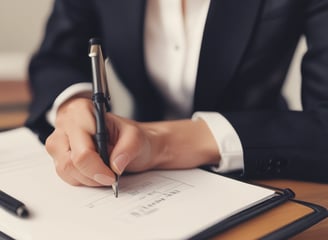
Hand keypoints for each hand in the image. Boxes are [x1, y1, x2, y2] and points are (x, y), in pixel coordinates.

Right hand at [46, 98, 219, 186]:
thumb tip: (114, 165)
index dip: (90, 160)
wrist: (153, 144)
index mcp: (90, 114)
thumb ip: (129, 148)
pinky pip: (67, 173)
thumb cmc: (149, 138)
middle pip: (63, 153)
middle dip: (85, 171)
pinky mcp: (75, 156)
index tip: (108, 175)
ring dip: (82, 177)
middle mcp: (76, 126)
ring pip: (62, 165)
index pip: (77, 138)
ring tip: (105, 177)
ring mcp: (72, 141)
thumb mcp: (144, 140)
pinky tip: (97, 178)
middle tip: (108, 178)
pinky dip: (80, 181)